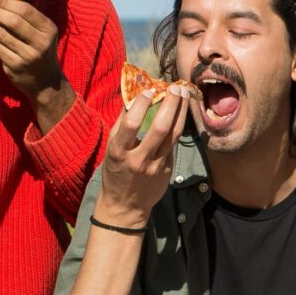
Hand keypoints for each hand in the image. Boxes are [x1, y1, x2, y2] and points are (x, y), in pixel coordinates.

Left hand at [0, 0, 64, 101]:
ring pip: (1, 34)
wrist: (46, 83)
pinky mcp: (14, 65)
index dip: (8, 3)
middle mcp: (41, 42)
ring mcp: (27, 55)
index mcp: (49, 30)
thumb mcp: (43, 35)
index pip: (26, 11)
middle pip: (14, 21)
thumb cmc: (41, 52)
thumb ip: (28, 20)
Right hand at [95, 89, 184, 225]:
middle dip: (170, 104)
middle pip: (160, 128)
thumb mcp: (112, 150)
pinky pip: (175, 144)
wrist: (125, 206)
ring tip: (184, 95)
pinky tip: (182, 113)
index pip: (131, 124)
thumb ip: (122, 127)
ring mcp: (156, 166)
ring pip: (174, 135)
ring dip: (181, 112)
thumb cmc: (115, 172)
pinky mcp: (167, 170)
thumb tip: (133, 98)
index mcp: (119, 152)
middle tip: (175, 88)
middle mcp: (139, 159)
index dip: (141, 104)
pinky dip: (179, 126)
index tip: (149, 90)